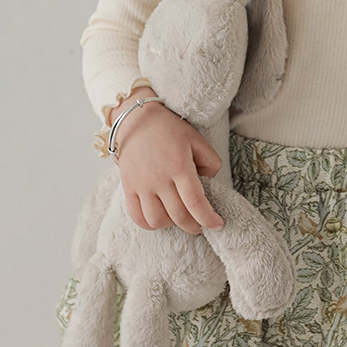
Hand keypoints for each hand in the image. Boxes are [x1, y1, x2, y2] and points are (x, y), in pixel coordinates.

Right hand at [112, 92, 224, 235]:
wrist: (137, 120)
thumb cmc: (170, 129)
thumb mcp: (197, 140)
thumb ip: (211, 162)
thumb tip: (210, 182)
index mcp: (179, 166)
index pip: (195, 202)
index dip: (208, 218)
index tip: (218, 225)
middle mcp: (159, 179)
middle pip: (178, 215)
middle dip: (194, 226)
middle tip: (201, 225)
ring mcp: (141, 185)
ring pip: (157, 220)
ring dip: (172, 225)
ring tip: (180, 218)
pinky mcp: (128, 188)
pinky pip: (137, 216)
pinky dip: (150, 224)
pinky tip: (161, 218)